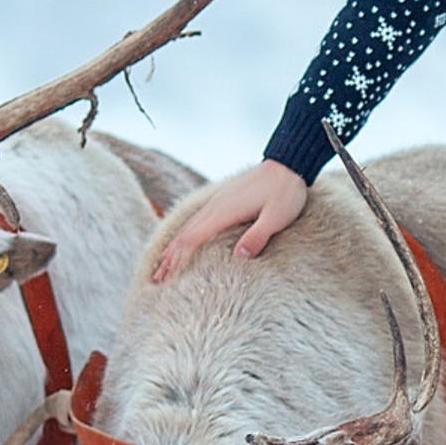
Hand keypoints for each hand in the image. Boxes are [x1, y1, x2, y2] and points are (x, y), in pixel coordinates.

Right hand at [151, 159, 307, 282]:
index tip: (167, 278)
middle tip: (157, 279)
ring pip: (188, 226)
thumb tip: (238, 257)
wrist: (288, 165)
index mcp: (224, 212)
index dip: (178, 259)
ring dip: (174, 246)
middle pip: (184, 234)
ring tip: (163, 264)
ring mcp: (218, 202)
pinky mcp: (224, 200)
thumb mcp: (276, 217)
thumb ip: (257, 236)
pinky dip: (185, 234)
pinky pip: (197, 220)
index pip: (192, 239)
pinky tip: (184, 240)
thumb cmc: (285, 193)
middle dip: (170, 257)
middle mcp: (215, 207)